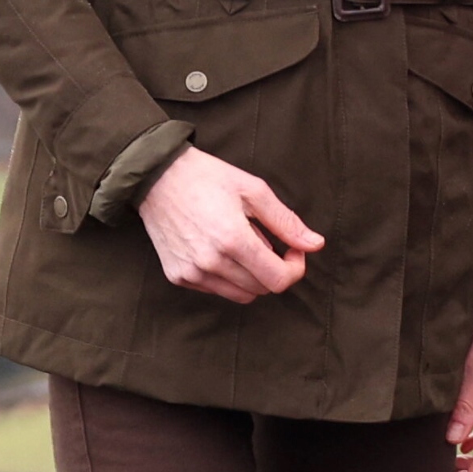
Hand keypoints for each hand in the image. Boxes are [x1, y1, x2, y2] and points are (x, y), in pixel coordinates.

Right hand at [136, 146, 322, 301]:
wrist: (157, 177)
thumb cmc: (207, 177)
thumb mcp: (253, 190)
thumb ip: (286, 222)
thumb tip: (315, 244)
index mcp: (233, 239)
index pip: (278, 280)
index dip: (295, 269)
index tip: (293, 250)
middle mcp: (211, 262)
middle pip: (261, 289)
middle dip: (274, 269)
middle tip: (267, 241)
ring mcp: (192, 272)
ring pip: (240, 294)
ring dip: (252, 276)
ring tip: (242, 244)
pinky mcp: (178, 276)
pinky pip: (216, 290)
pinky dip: (228, 277)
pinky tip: (220, 249)